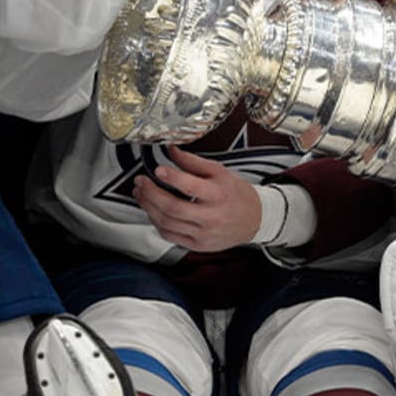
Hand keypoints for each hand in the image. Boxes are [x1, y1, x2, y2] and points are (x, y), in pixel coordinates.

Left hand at [132, 146, 261, 251]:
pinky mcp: (197, 245)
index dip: (172, 177)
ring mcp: (203, 234)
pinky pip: (170, 235)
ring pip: (167, 223)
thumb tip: (171, 150)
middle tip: (140, 181)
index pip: (191, 186)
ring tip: (141, 194)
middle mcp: (211, 216)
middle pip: (173, 207)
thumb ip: (193, 161)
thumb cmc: (235, 193)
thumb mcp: (220, 171)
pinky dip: (156, 222)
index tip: (158, 169)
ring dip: (148, 207)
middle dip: (151, 193)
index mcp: (219, 194)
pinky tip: (152, 211)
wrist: (254, 219)